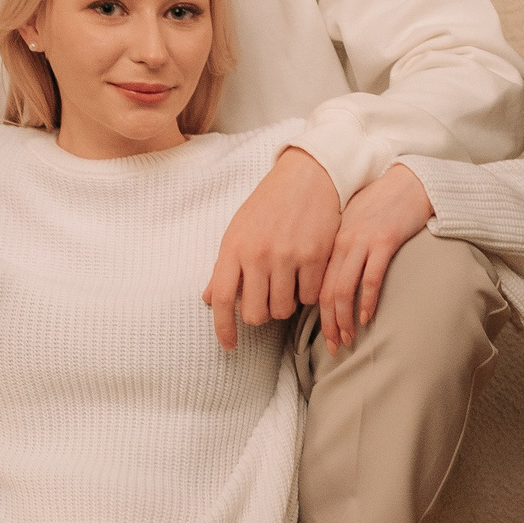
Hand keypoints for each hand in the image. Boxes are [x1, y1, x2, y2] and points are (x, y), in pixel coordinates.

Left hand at [203, 146, 340, 351]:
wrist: (307, 176)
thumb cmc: (269, 206)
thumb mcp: (239, 231)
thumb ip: (224, 268)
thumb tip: (209, 300)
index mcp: (233, 248)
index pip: (221, 299)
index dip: (223, 328)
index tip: (228, 345)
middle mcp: (258, 254)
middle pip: (256, 314)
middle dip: (261, 315)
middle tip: (268, 301)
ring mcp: (287, 256)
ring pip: (284, 309)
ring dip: (285, 305)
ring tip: (287, 285)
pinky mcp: (315, 257)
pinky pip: (310, 297)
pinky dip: (308, 294)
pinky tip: (306, 276)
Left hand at [316, 164, 432, 353]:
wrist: (411, 180)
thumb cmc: (384, 204)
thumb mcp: (356, 225)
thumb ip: (344, 251)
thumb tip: (337, 282)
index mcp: (333, 241)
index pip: (318, 286)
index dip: (320, 317)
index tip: (326, 338)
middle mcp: (343, 242)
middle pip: (328, 292)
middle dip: (329, 325)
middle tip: (333, 348)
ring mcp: (363, 241)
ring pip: (344, 289)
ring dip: (345, 319)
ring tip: (349, 339)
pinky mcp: (385, 240)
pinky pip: (371, 277)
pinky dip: (367, 300)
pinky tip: (367, 317)